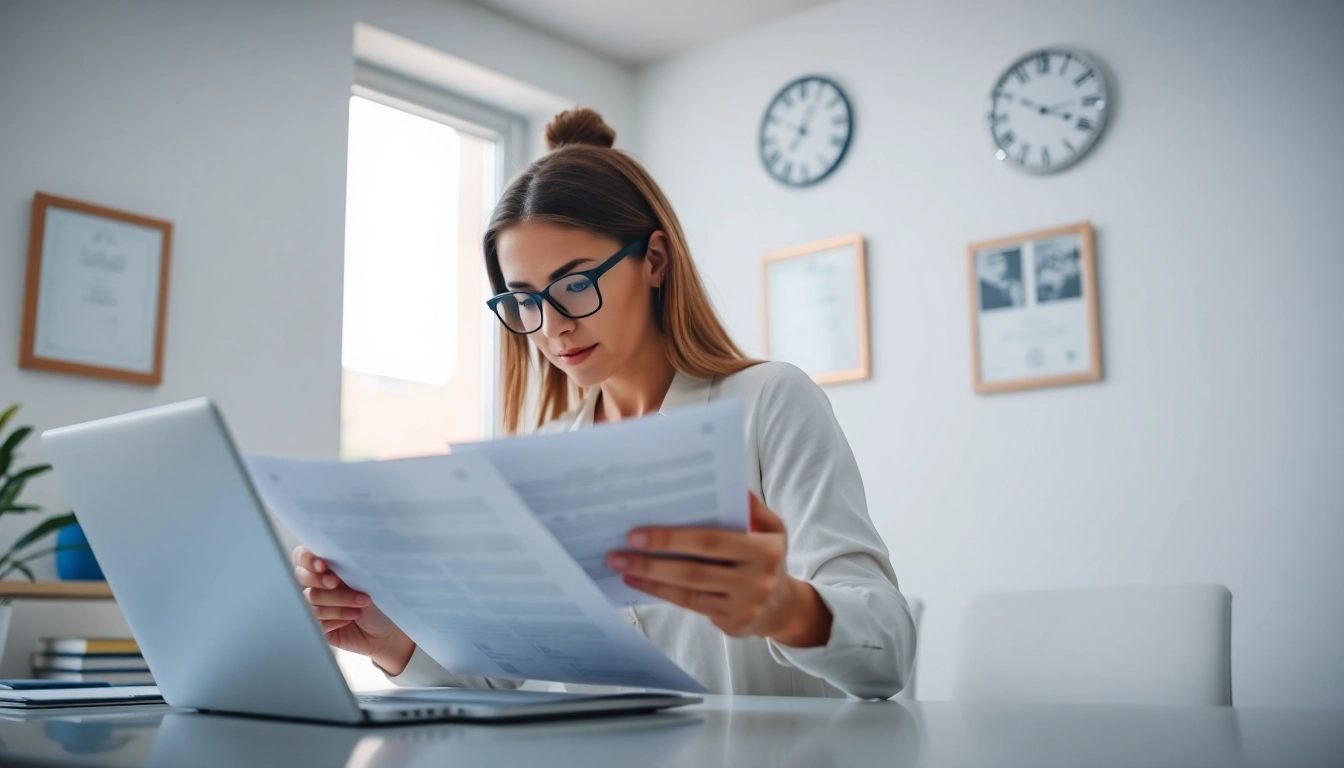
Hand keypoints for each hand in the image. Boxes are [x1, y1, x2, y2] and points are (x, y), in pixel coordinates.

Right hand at [291, 546, 414, 673]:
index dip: (307, 559)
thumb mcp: (369, 577)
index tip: (323, 565)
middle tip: (336, 583)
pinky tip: (351, 618)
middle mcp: (319, 585)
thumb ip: (349, 564)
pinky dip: (335, 619)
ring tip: (361, 605)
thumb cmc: (383, 598)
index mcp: (329, 566)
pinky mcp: (318, 628)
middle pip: (302, 578)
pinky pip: (315, 622)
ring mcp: (317, 606)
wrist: (392, 630)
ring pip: (311, 600)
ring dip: (337, 602)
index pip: (303, 556)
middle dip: (320, 580)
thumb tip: (336, 553)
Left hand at [607, 493, 832, 646]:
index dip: (672, 538)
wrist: (783, 607)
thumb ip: (751, 506)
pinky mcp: (731, 624)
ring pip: (688, 592)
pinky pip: (690, 606)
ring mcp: (743, 605)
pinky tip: (640, 583)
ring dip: (651, 579)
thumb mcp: (772, 527)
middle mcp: (756, 580)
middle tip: (619, 553)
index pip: (711, 541)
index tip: (638, 533)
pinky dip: (662, 593)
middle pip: (694, 570)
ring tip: (622, 567)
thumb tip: (729, 479)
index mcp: (764, 550)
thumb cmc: (769, 558)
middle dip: (652, 562)